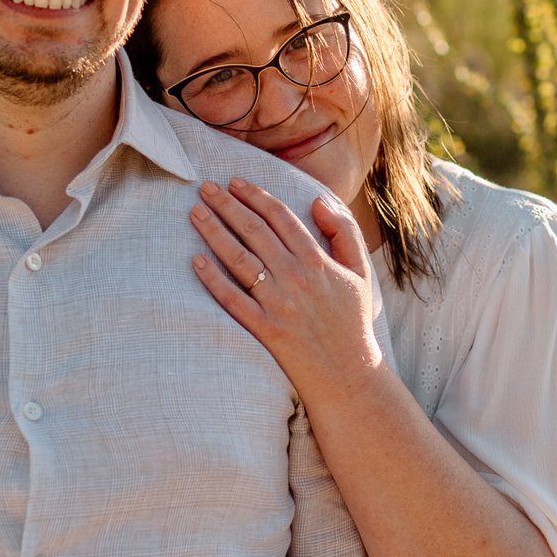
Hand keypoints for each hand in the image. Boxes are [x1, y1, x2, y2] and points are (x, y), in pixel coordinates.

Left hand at [189, 180, 385, 400]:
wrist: (348, 374)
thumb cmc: (353, 321)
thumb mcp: (360, 272)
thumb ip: (344, 232)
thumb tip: (317, 201)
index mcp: (317, 261)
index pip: (280, 218)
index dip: (255, 196)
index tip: (235, 182)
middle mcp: (295, 278)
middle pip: (254, 231)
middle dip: (227, 205)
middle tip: (205, 188)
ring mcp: (277, 303)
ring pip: (238, 259)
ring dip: (214, 233)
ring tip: (196, 214)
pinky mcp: (263, 328)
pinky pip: (232, 299)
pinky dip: (212, 279)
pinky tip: (196, 261)